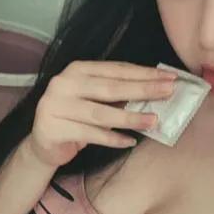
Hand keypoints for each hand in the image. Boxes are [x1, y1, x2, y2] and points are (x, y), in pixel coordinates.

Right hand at [28, 60, 176, 166]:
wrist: (44, 143)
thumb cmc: (76, 117)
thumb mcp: (95, 99)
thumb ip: (118, 93)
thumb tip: (155, 91)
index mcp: (76, 70)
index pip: (116, 69)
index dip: (144, 73)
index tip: (169, 77)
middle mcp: (63, 84)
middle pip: (110, 88)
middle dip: (143, 89)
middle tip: (168, 92)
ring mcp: (55, 106)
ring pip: (101, 113)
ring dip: (130, 117)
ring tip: (153, 121)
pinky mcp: (53, 129)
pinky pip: (90, 135)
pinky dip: (112, 139)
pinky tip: (130, 141)